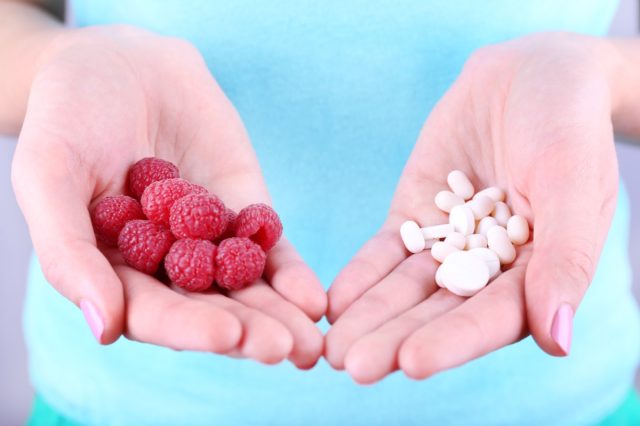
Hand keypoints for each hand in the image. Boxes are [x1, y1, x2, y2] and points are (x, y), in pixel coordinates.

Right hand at [11, 26, 325, 368]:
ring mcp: (208, 241)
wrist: (123, 63)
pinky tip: (314, 298)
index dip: (187, 327)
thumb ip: (69, 251)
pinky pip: (271, 249)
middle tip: (287, 350)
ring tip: (310, 341)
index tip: (226, 335)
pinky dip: (291, 274)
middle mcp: (163, 266)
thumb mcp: (49, 175)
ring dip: (279, 315)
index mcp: (114, 270)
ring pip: (245, 288)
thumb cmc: (70, 117)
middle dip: (249, 332)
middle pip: (208, 309)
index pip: (152, 312)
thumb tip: (104, 328)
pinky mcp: (243, 211)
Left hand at [325, 33, 618, 382]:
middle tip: (351, 366)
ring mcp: (448, 246)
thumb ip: (565, 257)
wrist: (526, 76)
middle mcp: (490, 272)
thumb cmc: (566, 125)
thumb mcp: (573, 181)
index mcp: (538, 275)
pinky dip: (361, 276)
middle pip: (440, 313)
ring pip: (405, 290)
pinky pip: (384, 252)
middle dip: (394, 339)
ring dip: (368, 318)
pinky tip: (333, 302)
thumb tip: (557, 341)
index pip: (494, 317)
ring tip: (330, 348)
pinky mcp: (414, 219)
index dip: (454, 341)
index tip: (412, 363)